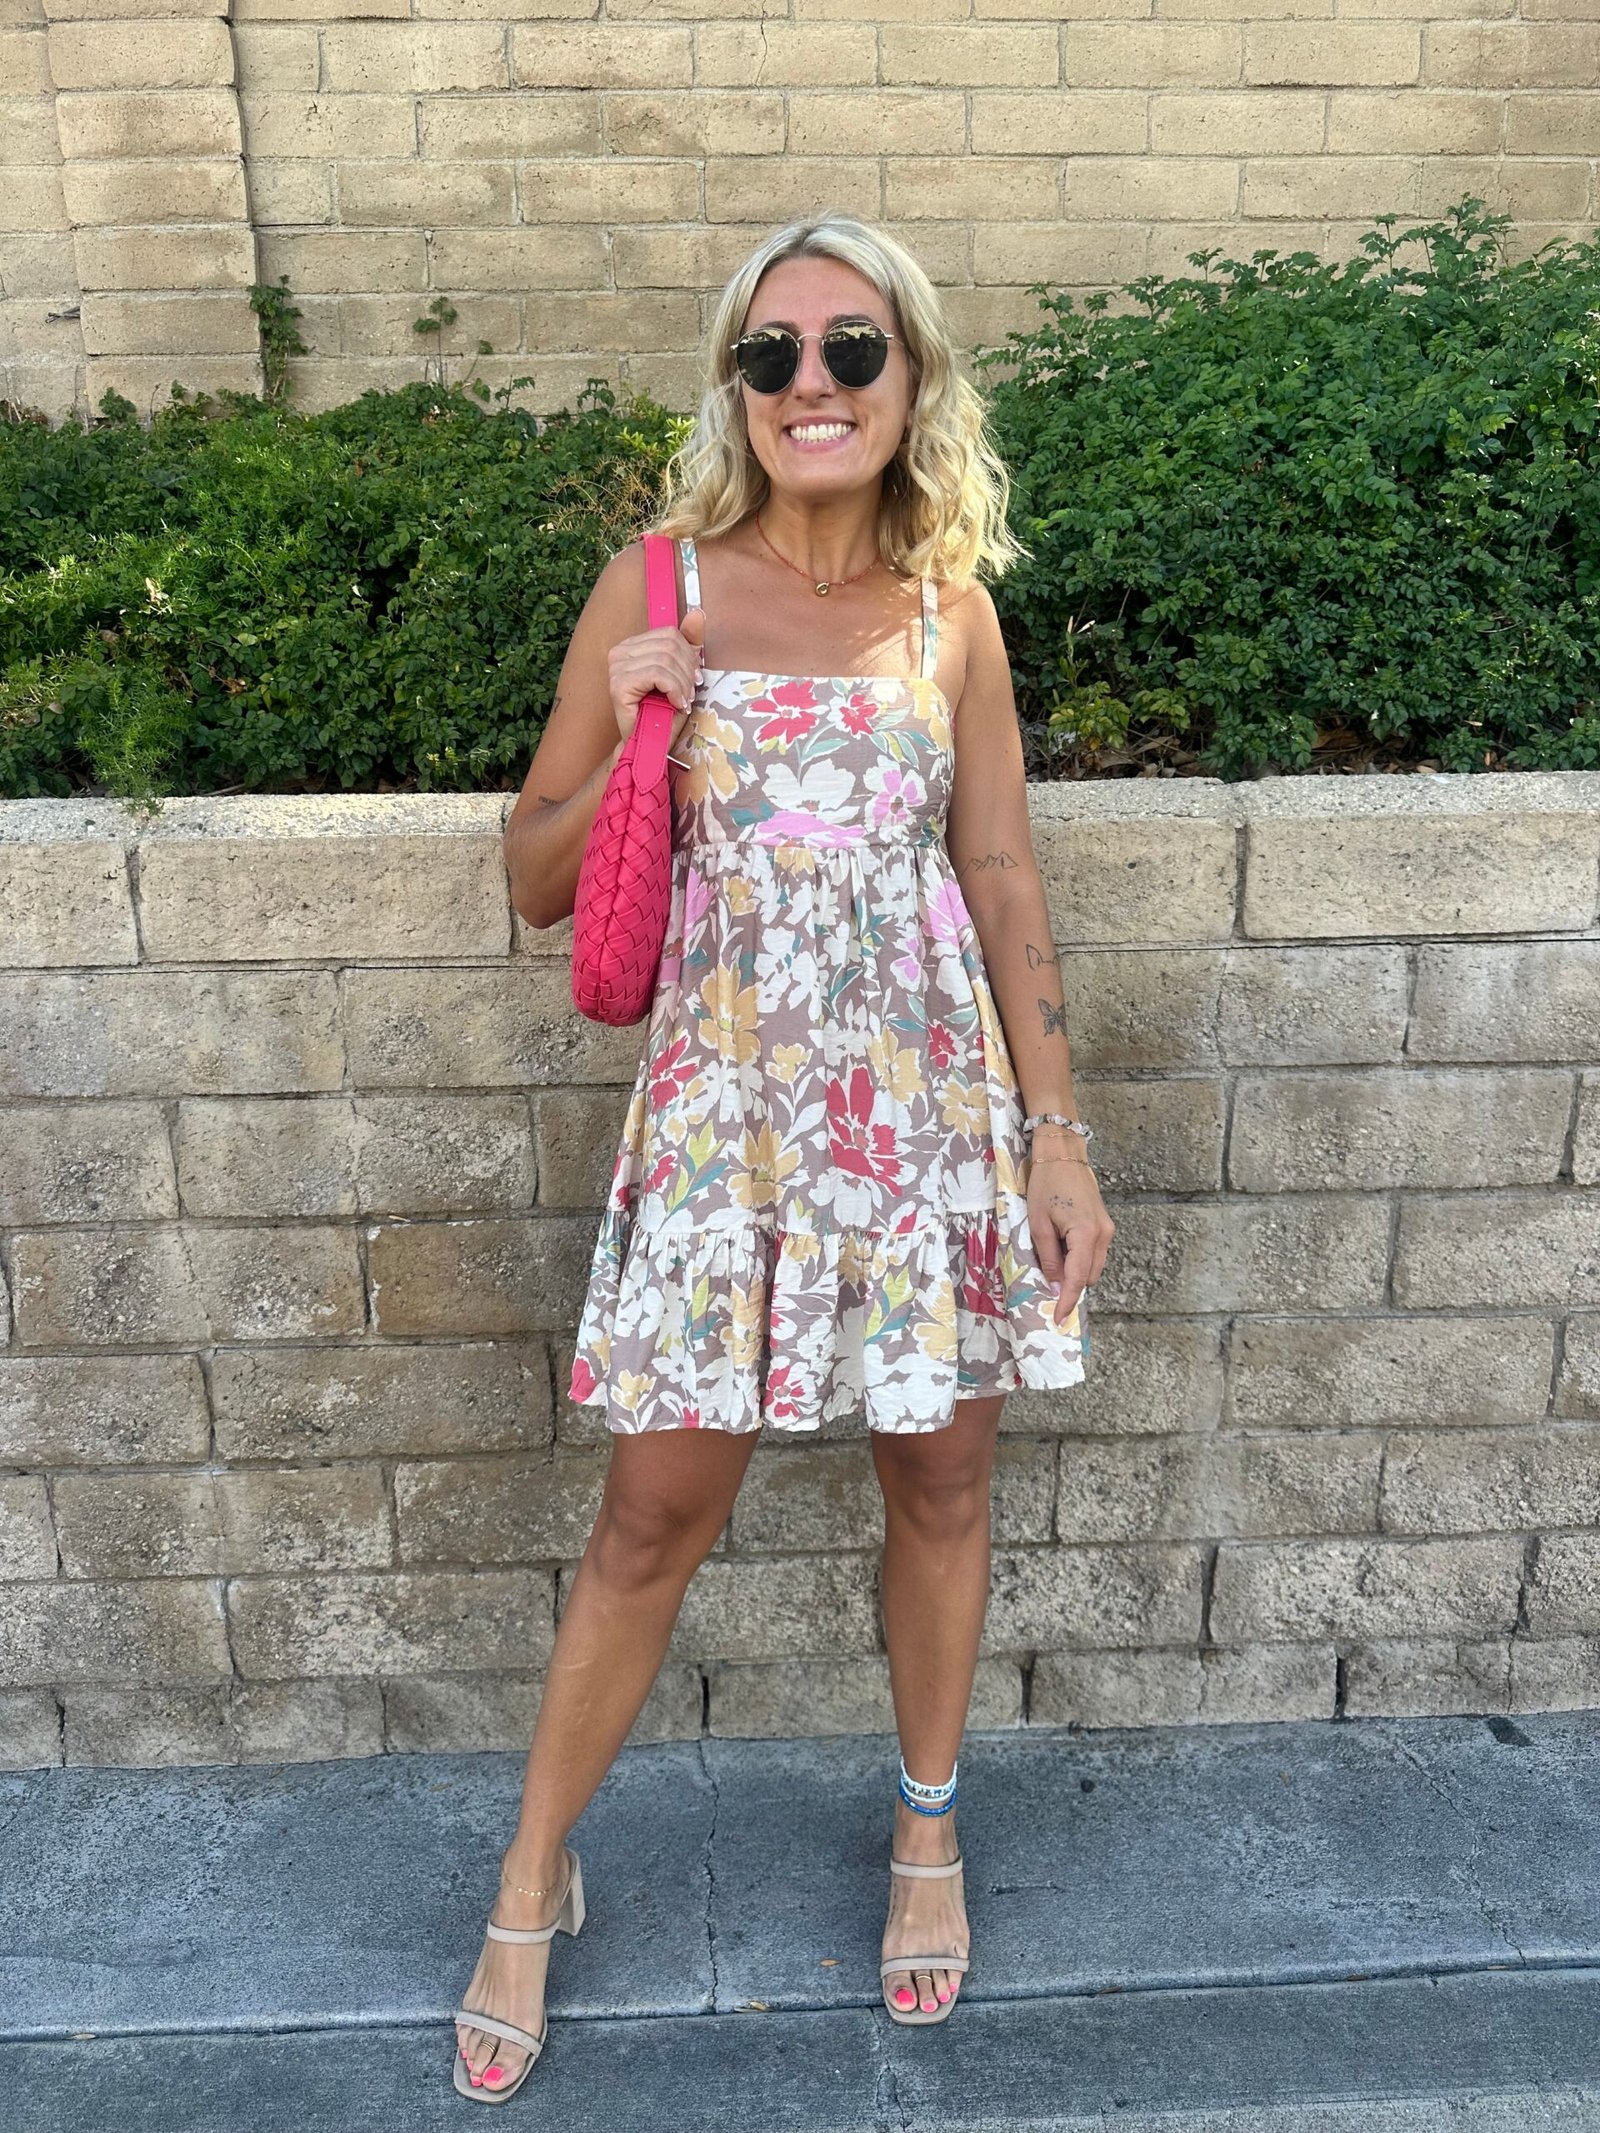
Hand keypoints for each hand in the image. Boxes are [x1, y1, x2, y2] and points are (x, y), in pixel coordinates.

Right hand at [608, 602, 705, 759]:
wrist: (650, 744)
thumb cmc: (664, 712)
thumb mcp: (682, 673)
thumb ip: (688, 643)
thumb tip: (698, 612)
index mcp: (632, 645)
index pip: (669, 634)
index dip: (688, 655)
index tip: (694, 679)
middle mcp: (619, 652)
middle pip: (669, 645)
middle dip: (686, 671)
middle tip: (689, 693)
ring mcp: (616, 667)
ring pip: (665, 660)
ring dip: (682, 684)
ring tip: (682, 701)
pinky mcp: (619, 684)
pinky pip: (657, 674)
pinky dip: (673, 689)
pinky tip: (675, 703)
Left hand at [1026, 1152, 1113, 1325]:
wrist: (1063, 1154)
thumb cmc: (1046, 1184)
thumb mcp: (1038, 1223)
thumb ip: (1048, 1257)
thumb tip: (1053, 1285)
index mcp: (1086, 1233)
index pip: (1078, 1278)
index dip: (1068, 1301)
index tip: (1060, 1320)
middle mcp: (1103, 1234)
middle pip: (1090, 1276)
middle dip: (1070, 1284)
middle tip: (1046, 1281)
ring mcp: (1107, 1229)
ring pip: (1093, 1266)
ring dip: (1074, 1270)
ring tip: (1051, 1256)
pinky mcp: (1105, 1225)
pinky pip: (1093, 1252)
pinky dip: (1079, 1258)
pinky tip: (1061, 1246)